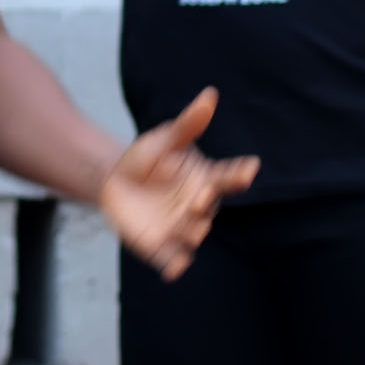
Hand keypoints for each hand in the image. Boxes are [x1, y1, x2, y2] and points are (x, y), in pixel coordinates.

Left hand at [97, 88, 257, 280]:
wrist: (115, 183)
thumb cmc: (147, 158)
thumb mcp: (164, 139)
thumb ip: (188, 124)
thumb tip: (210, 95)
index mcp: (206, 179)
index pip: (228, 177)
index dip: (238, 174)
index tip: (250, 168)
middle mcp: (199, 206)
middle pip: (208, 209)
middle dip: (203, 205)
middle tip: (196, 199)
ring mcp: (183, 228)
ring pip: (193, 234)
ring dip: (189, 232)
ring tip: (180, 224)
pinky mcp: (163, 246)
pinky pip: (173, 260)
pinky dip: (175, 266)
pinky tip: (174, 270)